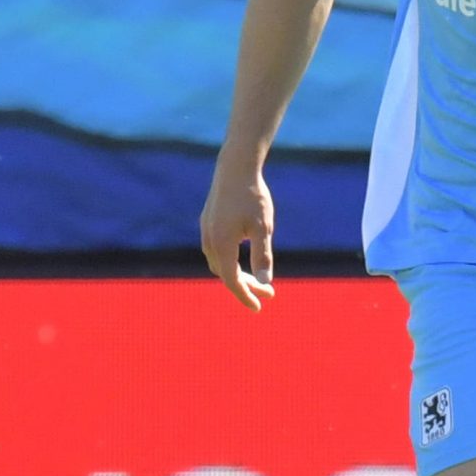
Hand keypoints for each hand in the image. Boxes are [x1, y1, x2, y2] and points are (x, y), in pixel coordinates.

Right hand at [199, 163, 277, 310]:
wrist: (235, 167)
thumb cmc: (253, 197)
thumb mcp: (263, 228)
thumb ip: (262, 255)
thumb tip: (266, 282)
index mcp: (222, 244)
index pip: (232, 280)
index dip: (245, 296)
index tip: (258, 307)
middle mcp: (209, 240)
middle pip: (226, 274)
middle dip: (246, 286)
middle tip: (269, 293)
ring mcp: (206, 231)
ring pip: (219, 263)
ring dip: (237, 274)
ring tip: (258, 279)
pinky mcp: (207, 222)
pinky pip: (215, 251)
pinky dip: (229, 261)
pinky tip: (242, 259)